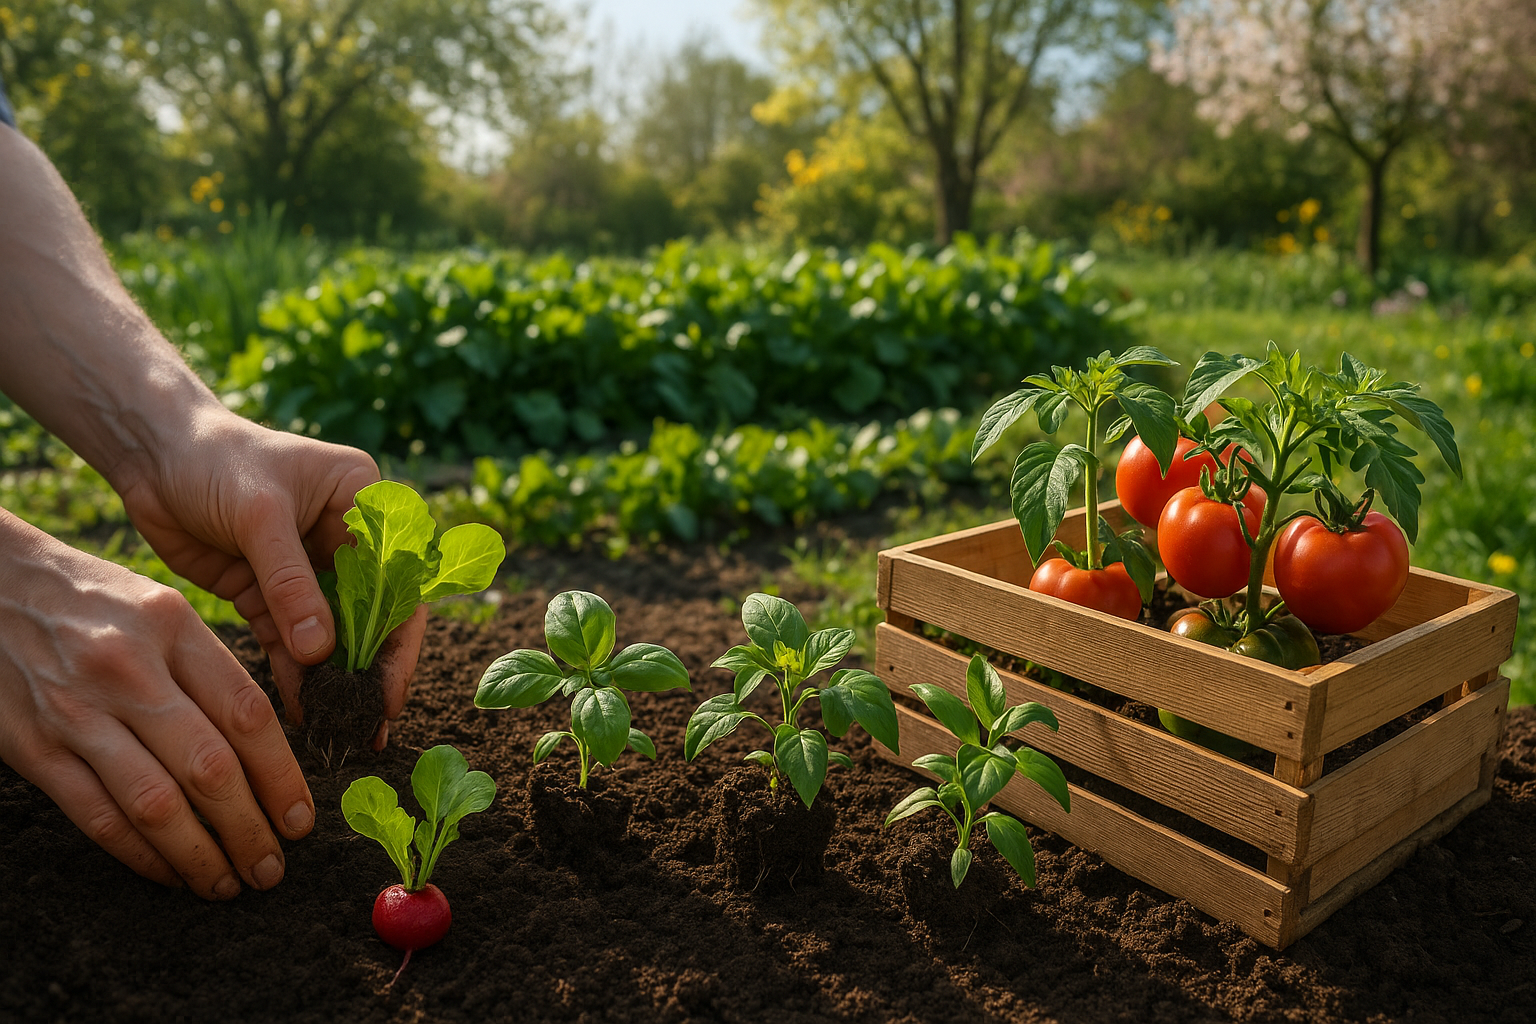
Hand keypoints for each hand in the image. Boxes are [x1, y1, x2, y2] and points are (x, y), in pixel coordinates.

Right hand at [0, 517, 312, 897]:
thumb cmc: (95, 601)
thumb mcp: (162, 608)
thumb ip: (211, 669)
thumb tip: (270, 748)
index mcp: (172, 627)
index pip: (246, 713)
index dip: (282, 776)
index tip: (302, 817)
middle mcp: (127, 670)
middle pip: (208, 767)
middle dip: (250, 828)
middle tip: (273, 866)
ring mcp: (76, 711)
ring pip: (155, 804)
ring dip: (199, 855)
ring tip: (228, 882)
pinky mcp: (32, 748)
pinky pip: (97, 816)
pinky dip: (140, 854)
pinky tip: (170, 872)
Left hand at [117, 410, 424, 746]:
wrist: (149, 455)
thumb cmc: (213, 459)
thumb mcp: (258, 515)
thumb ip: (291, 583)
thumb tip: (322, 652)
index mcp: (363, 501)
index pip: (396, 578)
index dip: (396, 638)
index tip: (386, 690)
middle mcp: (345, 537)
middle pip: (371, 614)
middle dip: (369, 670)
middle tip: (369, 726)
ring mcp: (307, 569)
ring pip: (330, 634)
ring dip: (333, 680)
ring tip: (336, 729)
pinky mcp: (268, 592)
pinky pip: (289, 641)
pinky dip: (294, 674)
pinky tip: (300, 710)